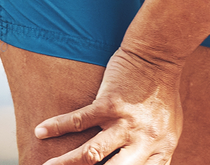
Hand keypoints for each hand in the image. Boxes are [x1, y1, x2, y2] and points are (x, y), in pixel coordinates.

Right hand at [34, 47, 183, 164]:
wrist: (159, 56)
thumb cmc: (163, 94)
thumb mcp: (169, 130)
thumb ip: (154, 152)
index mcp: (160, 150)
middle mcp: (144, 141)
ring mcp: (126, 123)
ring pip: (91, 154)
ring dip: (65, 163)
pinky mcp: (109, 103)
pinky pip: (79, 120)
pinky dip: (57, 126)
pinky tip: (41, 131)